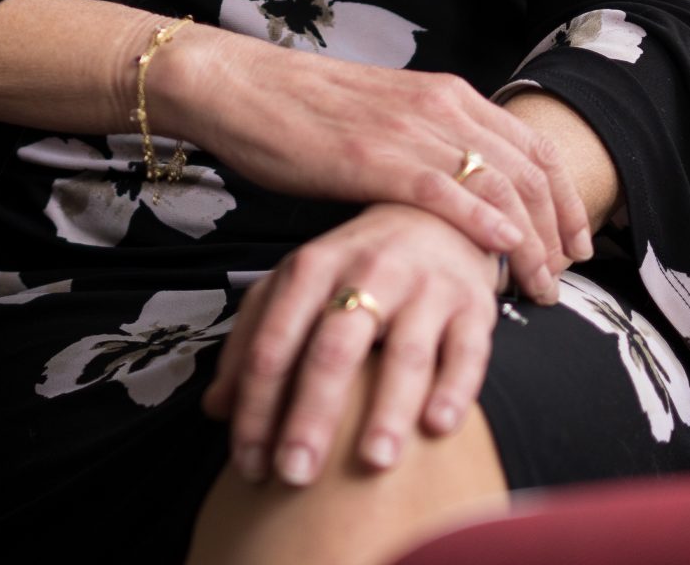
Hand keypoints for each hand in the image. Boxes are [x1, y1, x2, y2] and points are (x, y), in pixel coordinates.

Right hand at [152, 30, 591, 302]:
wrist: (237, 86)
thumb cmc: (302, 110)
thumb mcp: (386, 119)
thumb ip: (430, 146)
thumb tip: (466, 194)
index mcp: (447, 93)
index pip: (533, 147)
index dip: (564, 200)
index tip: (578, 245)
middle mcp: (440, 105)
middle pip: (528, 172)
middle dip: (557, 233)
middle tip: (566, 282)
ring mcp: (408, 129)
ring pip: (497, 187)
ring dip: (531, 244)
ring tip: (541, 289)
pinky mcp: (371, 156)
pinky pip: (443, 191)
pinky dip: (481, 222)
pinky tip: (501, 253)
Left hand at [200, 202, 502, 486]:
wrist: (434, 214)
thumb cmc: (353, 266)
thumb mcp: (294, 286)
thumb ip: (252, 340)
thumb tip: (216, 409)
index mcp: (311, 268)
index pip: (273, 345)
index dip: (257, 408)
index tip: (251, 466)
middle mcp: (366, 272)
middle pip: (332, 350)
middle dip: (311, 416)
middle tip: (295, 474)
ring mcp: (424, 288)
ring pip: (404, 354)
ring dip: (387, 410)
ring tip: (372, 463)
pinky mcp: (473, 306)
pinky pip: (467, 352)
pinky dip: (454, 390)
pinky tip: (437, 428)